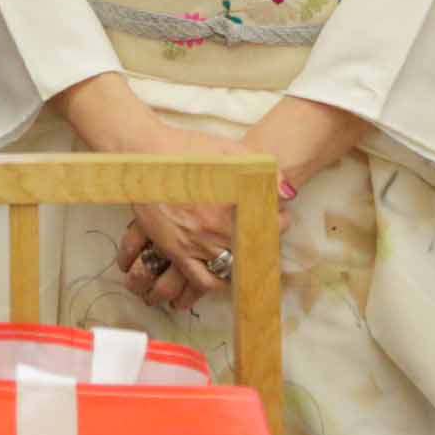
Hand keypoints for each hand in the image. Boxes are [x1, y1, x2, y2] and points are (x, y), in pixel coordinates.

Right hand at [117, 125, 285, 312]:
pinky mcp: (176, 250)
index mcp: (235, 204)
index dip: (280, 223)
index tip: (282, 219)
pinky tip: (221, 279)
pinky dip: (214, 284)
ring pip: (230, 267)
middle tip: (268, 238)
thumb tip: (287, 192)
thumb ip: (263, 170)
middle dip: (264, 243)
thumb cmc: (187, 150)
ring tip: (247, 261)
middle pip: (252, 247)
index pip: (269, 224)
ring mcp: (197, 243)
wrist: (146, 156)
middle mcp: (218, 229)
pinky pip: (200, 279)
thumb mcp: (231, 151)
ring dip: (243, 267)